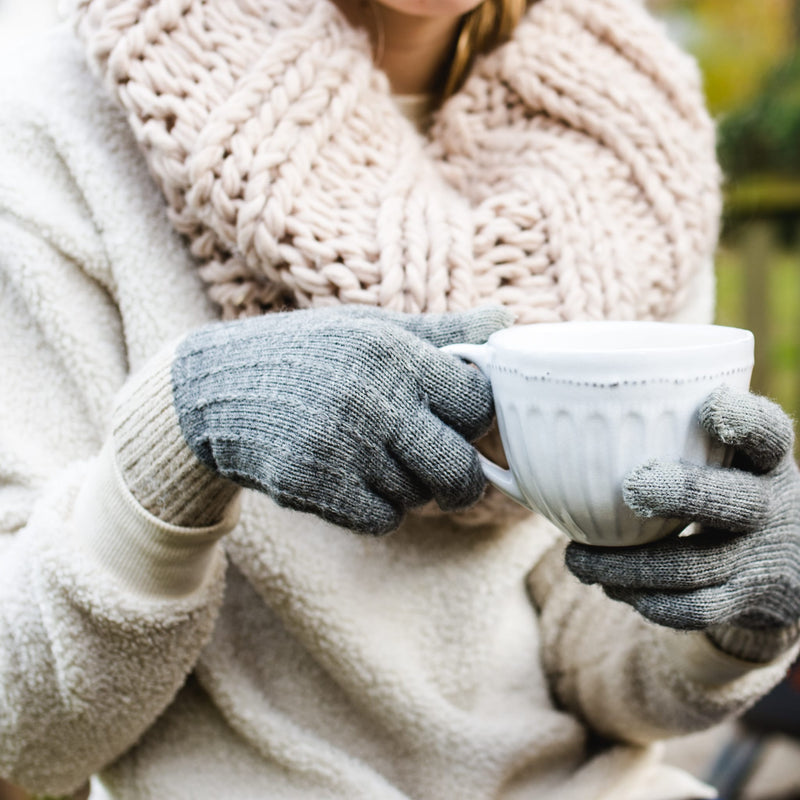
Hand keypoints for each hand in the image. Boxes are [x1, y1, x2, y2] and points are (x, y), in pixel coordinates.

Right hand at [171, 305, 512, 533]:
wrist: (216, 389)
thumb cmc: (308, 355)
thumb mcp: (371, 329)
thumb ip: (442, 333)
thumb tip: (506, 319)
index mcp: (392, 352)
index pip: (478, 402)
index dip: (474, 416)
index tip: (459, 418)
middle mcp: (371, 400)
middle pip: (460, 468)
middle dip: (460, 478)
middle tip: (445, 471)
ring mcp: (341, 447)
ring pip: (418, 497)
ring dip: (407, 487)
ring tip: (371, 457)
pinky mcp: (313, 487)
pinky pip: (382, 520)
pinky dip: (375, 508)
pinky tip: (348, 479)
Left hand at [565, 386, 799, 632]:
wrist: (792, 565)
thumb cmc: (727, 488)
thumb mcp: (725, 457)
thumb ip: (670, 434)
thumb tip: (534, 439)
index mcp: (766, 459)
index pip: (767, 432)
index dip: (745, 419)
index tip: (713, 406)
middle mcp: (772, 505)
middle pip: (733, 502)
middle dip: (684, 493)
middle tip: (634, 488)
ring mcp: (763, 558)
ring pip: (692, 567)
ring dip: (626, 567)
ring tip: (575, 560)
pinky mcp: (748, 601)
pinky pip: (692, 610)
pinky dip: (645, 600)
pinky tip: (611, 586)